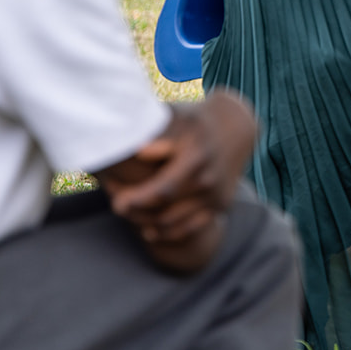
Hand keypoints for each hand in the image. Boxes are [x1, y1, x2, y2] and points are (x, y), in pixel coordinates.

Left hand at [102, 90, 256, 245]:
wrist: (235, 127)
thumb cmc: (193, 120)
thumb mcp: (176, 117)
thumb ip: (157, 133)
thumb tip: (139, 152)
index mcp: (197, 155)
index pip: (163, 190)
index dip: (137, 200)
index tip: (116, 200)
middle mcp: (209, 178)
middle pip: (165, 211)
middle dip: (137, 213)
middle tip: (118, 206)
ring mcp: (216, 194)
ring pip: (174, 223)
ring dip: (148, 223)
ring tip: (130, 214)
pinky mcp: (221, 205)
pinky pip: (189, 228)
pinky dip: (167, 232)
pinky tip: (149, 228)